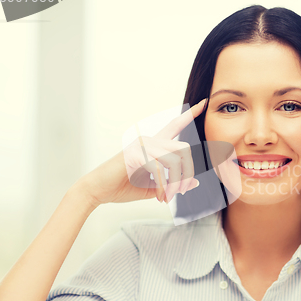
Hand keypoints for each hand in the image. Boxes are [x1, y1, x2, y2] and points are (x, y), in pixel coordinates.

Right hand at [77, 99, 206, 206]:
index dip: (190, 114)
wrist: (97, 191)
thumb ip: (173, 183)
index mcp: (154, 144)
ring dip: (176, 183)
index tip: (203, 103)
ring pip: (174, 160)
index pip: (175, 125)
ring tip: (168, 197)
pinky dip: (164, 186)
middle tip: (181, 192)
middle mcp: (149, 140)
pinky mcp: (134, 154)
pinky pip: (159, 169)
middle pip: (184, 149)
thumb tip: (195, 183)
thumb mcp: (155, 187)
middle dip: (188, 173)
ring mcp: (141, 145)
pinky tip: (160, 197)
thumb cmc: (123, 187)